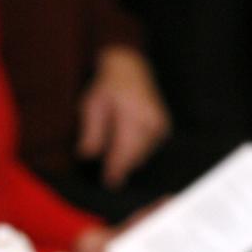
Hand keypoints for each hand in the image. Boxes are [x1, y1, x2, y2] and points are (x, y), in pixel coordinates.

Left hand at [77, 46, 170, 186]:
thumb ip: (91, 131)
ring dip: (129, 161)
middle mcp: (151, 121)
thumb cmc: (108, 87)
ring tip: (115, 157)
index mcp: (133, 115)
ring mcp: (160, 126)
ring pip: (142, 156)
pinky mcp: (163, 129)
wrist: (130, 68)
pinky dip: (137, 153)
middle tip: (110, 179)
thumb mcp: (92, 106)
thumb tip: (87, 155)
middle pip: (135, 157)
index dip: (116, 169)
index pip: (124, 151)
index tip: (109, 182)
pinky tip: (126, 146)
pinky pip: (148, 150)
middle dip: (122, 168)